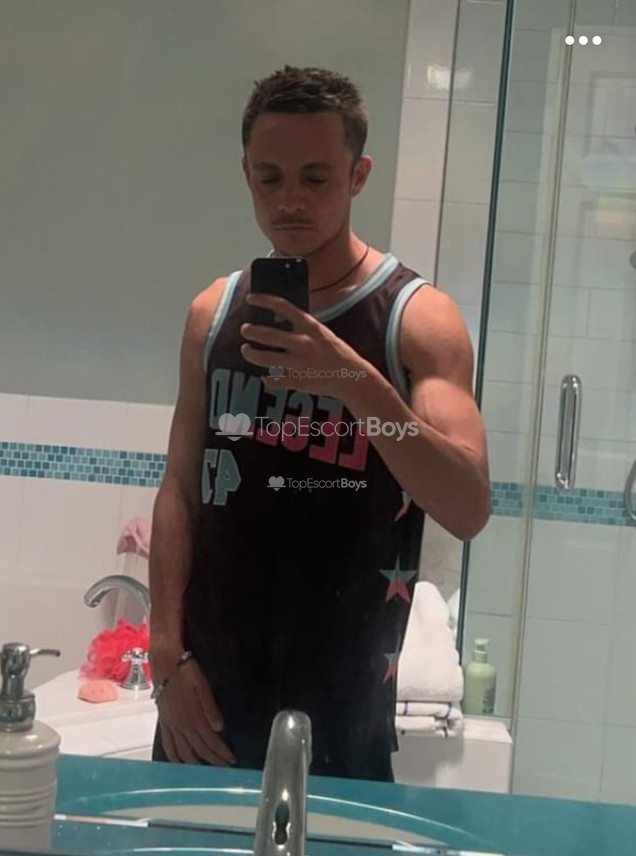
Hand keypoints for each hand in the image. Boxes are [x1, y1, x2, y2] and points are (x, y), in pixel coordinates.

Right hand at [155, 658, 235, 765]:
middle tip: (224, 768)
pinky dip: (175, 758)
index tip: (231, 760)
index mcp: (193, 716)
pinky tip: (180, 762)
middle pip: (199, 750)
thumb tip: (219, 728)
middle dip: (213, 761)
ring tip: (206, 769)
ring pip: (183, 752)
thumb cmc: (185, 672)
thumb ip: (210, 708)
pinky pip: (168, 746)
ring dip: (196, 764)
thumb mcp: (202, 686)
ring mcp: (172, 726)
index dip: (222, 752)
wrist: (165, 664)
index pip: (211, 741)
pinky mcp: (164, 723)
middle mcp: (181, 725)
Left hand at [240, 293, 369, 400]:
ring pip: (264, 358)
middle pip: (267, 334)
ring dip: (250, 353)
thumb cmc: (337, 352)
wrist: (352, 377)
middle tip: (244, 330)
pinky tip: (265, 375)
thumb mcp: (322, 333)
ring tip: (246, 350)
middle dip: (250, 331)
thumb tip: (279, 321)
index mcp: (310, 327)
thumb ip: (302, 327)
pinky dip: (267, 378)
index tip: (250, 298)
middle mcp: (303, 343)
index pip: (283, 307)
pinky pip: (273, 380)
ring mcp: (299, 363)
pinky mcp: (297, 381)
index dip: (263, 300)